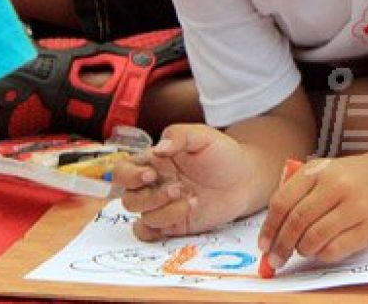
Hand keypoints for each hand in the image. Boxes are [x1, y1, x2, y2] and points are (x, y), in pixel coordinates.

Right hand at [113, 123, 253, 240]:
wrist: (246, 178)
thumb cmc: (222, 153)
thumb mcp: (203, 136)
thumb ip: (179, 136)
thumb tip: (158, 149)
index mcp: (153, 162)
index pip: (122, 171)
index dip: (129, 176)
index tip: (151, 174)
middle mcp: (152, 185)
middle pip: (127, 198)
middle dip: (149, 196)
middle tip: (177, 188)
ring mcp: (161, 206)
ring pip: (141, 216)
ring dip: (164, 210)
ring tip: (192, 199)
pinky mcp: (172, 223)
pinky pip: (150, 232)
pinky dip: (160, 226)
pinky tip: (186, 211)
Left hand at [259, 151, 367, 269]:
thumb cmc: (349, 179)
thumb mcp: (322, 172)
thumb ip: (296, 194)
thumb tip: (271, 234)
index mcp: (319, 170)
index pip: (283, 202)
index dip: (269, 227)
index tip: (264, 245)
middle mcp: (337, 185)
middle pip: (297, 222)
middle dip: (282, 245)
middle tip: (276, 258)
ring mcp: (355, 206)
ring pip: (315, 238)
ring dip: (302, 249)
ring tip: (302, 249)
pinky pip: (335, 249)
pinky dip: (322, 254)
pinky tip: (321, 249)